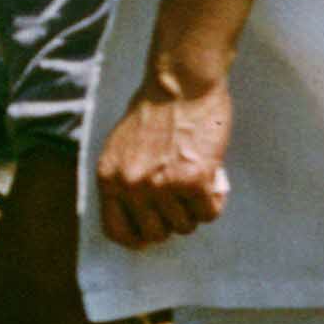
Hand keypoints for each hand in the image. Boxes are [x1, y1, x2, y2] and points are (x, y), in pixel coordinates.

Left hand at [94, 76, 229, 247]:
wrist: (180, 85)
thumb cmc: (153, 111)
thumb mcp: (120, 147)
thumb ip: (125, 179)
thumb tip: (138, 214)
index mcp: (109, 177)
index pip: (116, 231)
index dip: (136, 238)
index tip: (149, 236)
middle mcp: (132, 185)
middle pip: (156, 234)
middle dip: (171, 221)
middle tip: (181, 200)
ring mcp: (162, 185)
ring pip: (186, 225)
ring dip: (194, 207)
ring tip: (195, 179)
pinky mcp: (194, 181)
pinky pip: (209, 213)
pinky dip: (214, 200)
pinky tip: (211, 177)